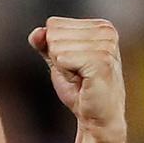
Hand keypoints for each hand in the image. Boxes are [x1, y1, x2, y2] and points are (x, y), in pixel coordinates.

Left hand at [28, 18, 125, 142]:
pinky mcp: (101, 62)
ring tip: (81, 78)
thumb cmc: (80, 88)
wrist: (97, 118)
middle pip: (54, 34)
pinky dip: (66, 74)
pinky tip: (83, 82)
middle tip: (77, 73)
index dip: (56, 48)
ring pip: (57, 47)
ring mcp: (106, 46)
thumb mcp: (58, 61)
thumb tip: (36, 32)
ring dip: (64, 68)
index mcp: (101, 26)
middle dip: (59, 58)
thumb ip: (45, 43)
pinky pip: (63, 59)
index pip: (54, 24)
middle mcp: (107, 31)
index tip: (74, 64)